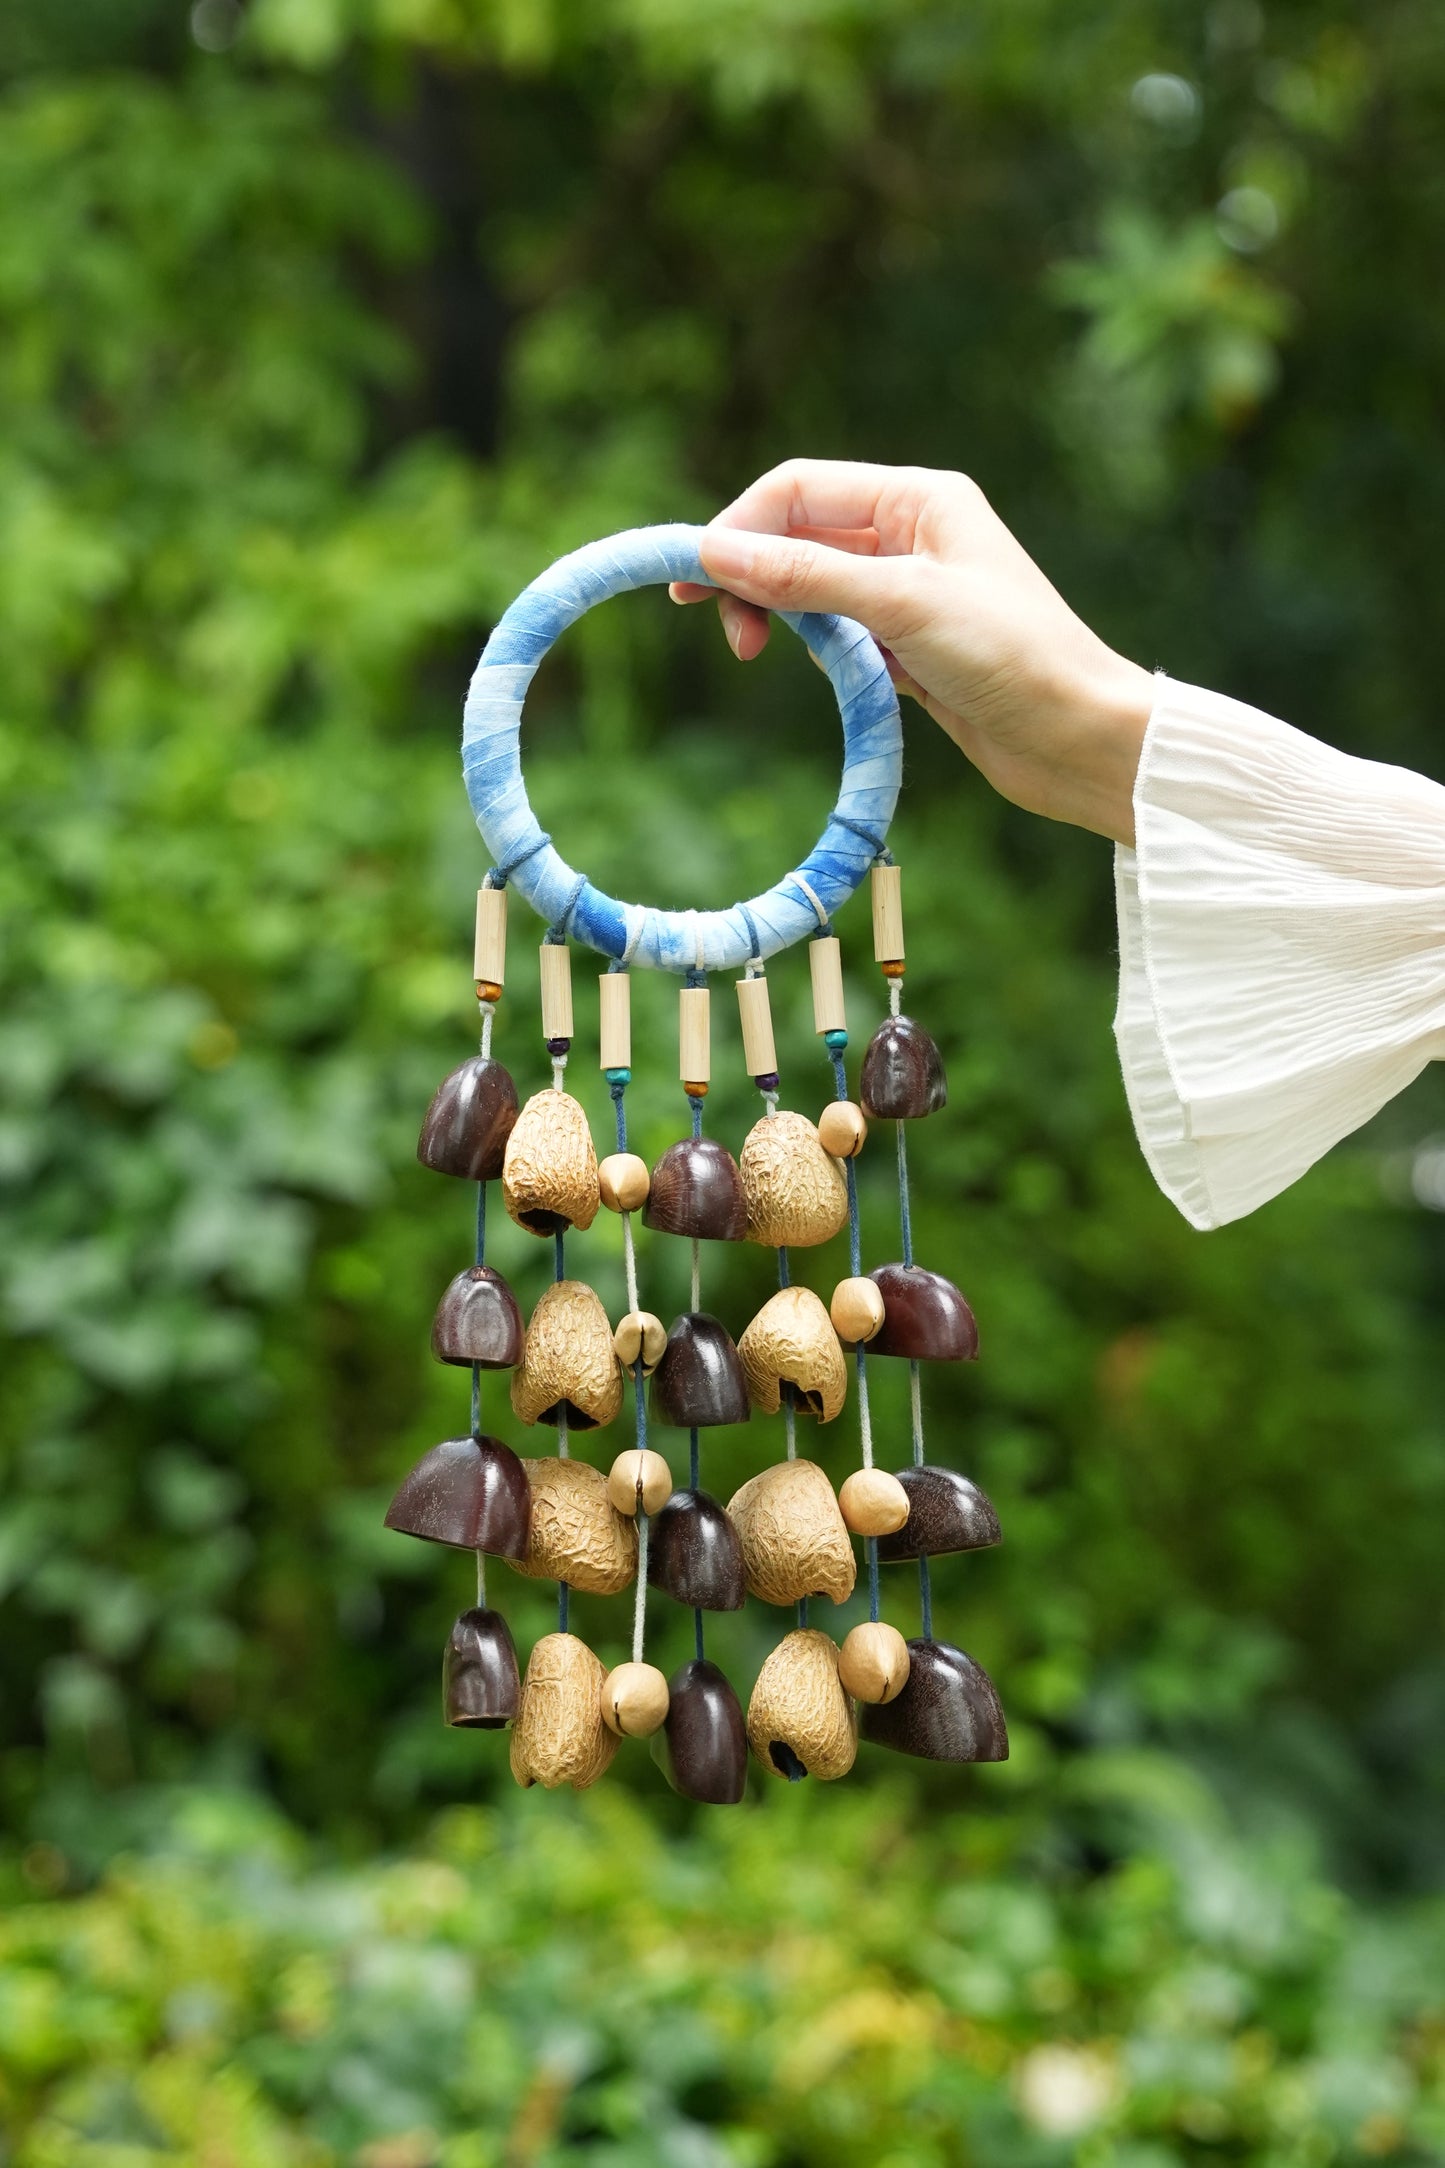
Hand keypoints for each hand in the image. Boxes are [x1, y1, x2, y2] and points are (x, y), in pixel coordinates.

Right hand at [670, 459, 1154, 846]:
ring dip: (789, 621)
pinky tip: (841, 681)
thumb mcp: (900, 605)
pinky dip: (826, 658)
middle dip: (755, 577)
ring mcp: (912, 594)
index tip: (697, 583)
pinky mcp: (913, 650)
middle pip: (800, 536)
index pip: (799, 488)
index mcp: (920, 498)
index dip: (739, 526)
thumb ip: (805, 573)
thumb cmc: (1012, 657)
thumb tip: (714, 550)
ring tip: (771, 658)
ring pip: (815, 591)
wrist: (1080, 739)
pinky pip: (842, 640)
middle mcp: (915, 535)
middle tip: (734, 638)